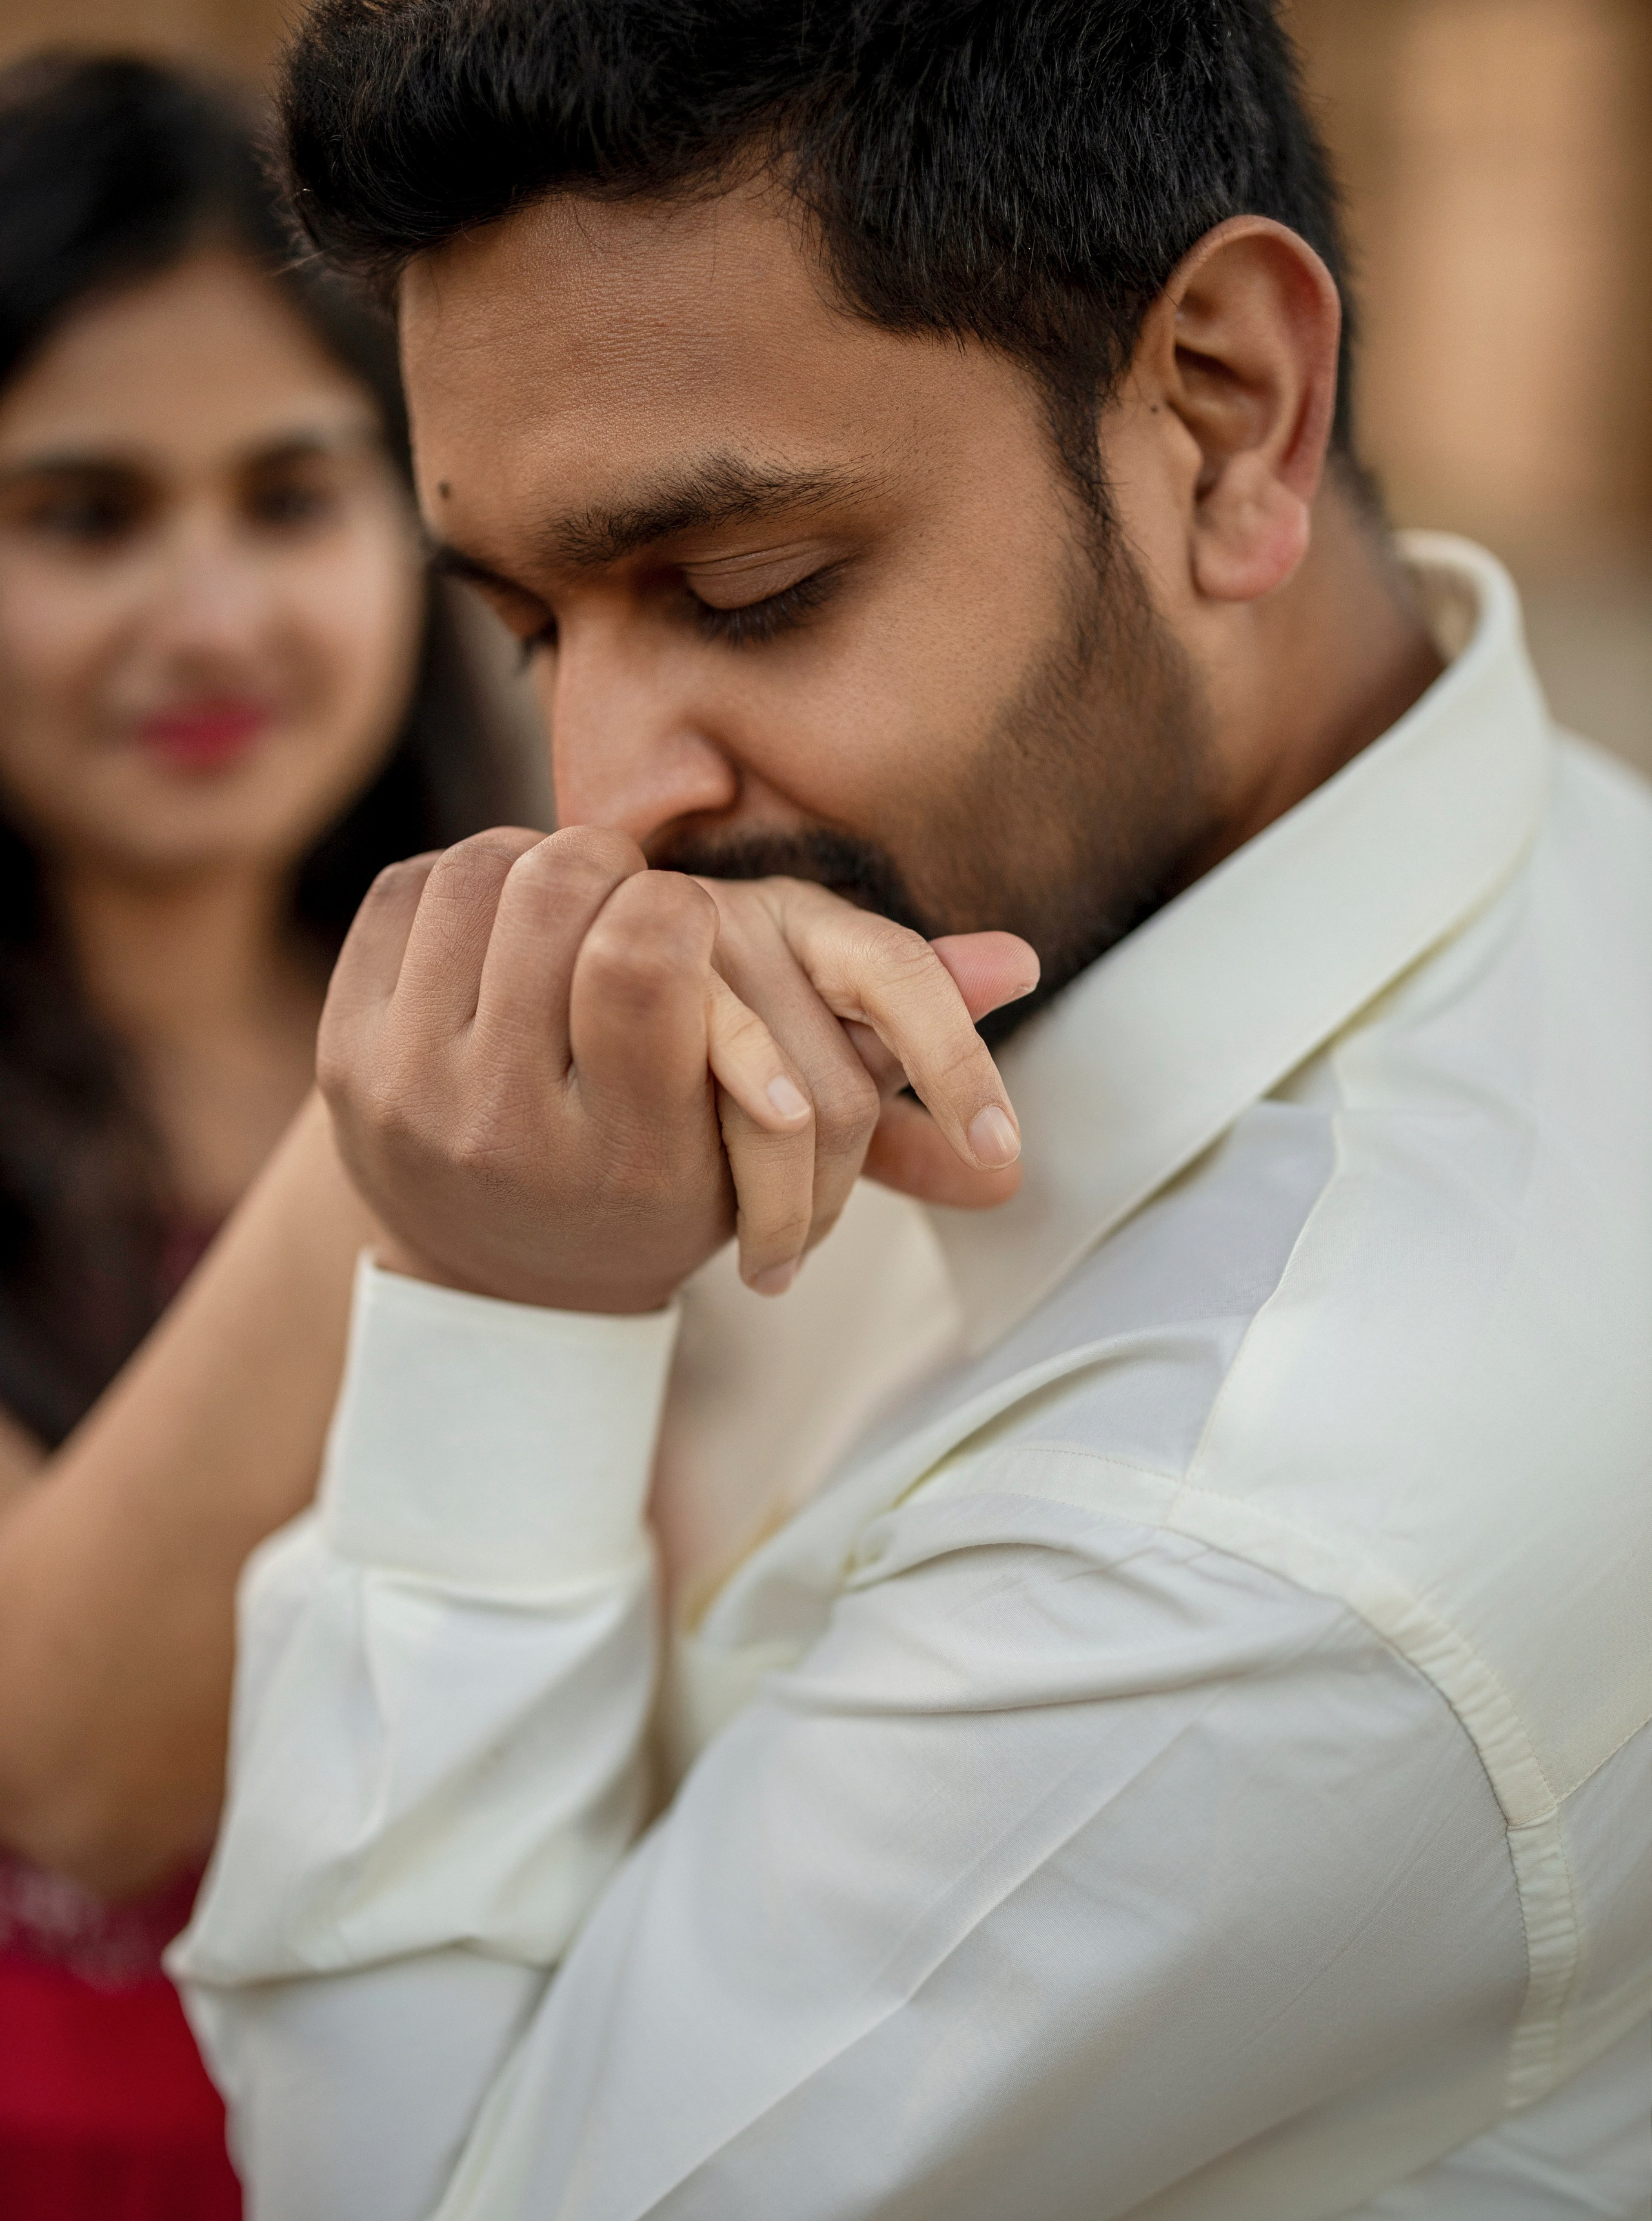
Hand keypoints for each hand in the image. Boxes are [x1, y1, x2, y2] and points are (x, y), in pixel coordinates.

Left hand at [318, 828, 1035, 1314]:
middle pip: (561, 893)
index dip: (670, 911)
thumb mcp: (773, 1153)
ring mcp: (409, 1091)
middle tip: (628, 893)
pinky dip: (457, 883)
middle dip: (604, 872)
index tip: (687, 921)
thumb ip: (886, 1058)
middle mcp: (507, 1132)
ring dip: (535, 865)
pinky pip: (407, 892)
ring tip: (571, 899)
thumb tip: (1021, 962)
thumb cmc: (662, 1196)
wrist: (490, 1267)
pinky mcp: (343, 1056)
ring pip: (482, 876)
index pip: (646, 952)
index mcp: (629, 1158)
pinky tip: (491, 919)